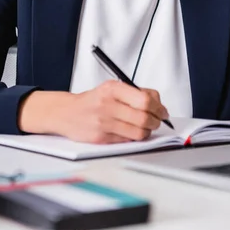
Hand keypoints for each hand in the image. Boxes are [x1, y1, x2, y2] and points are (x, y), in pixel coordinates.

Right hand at [18, 81, 168, 143]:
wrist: (67, 112)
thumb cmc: (93, 101)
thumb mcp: (112, 88)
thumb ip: (135, 93)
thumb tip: (159, 103)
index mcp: (112, 88)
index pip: (145, 99)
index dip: (159, 107)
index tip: (163, 111)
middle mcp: (107, 104)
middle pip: (144, 117)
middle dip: (156, 121)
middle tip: (158, 121)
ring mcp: (103, 122)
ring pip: (138, 132)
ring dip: (147, 131)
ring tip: (145, 127)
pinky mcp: (101, 138)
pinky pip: (127, 140)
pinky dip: (134, 137)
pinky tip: (131, 132)